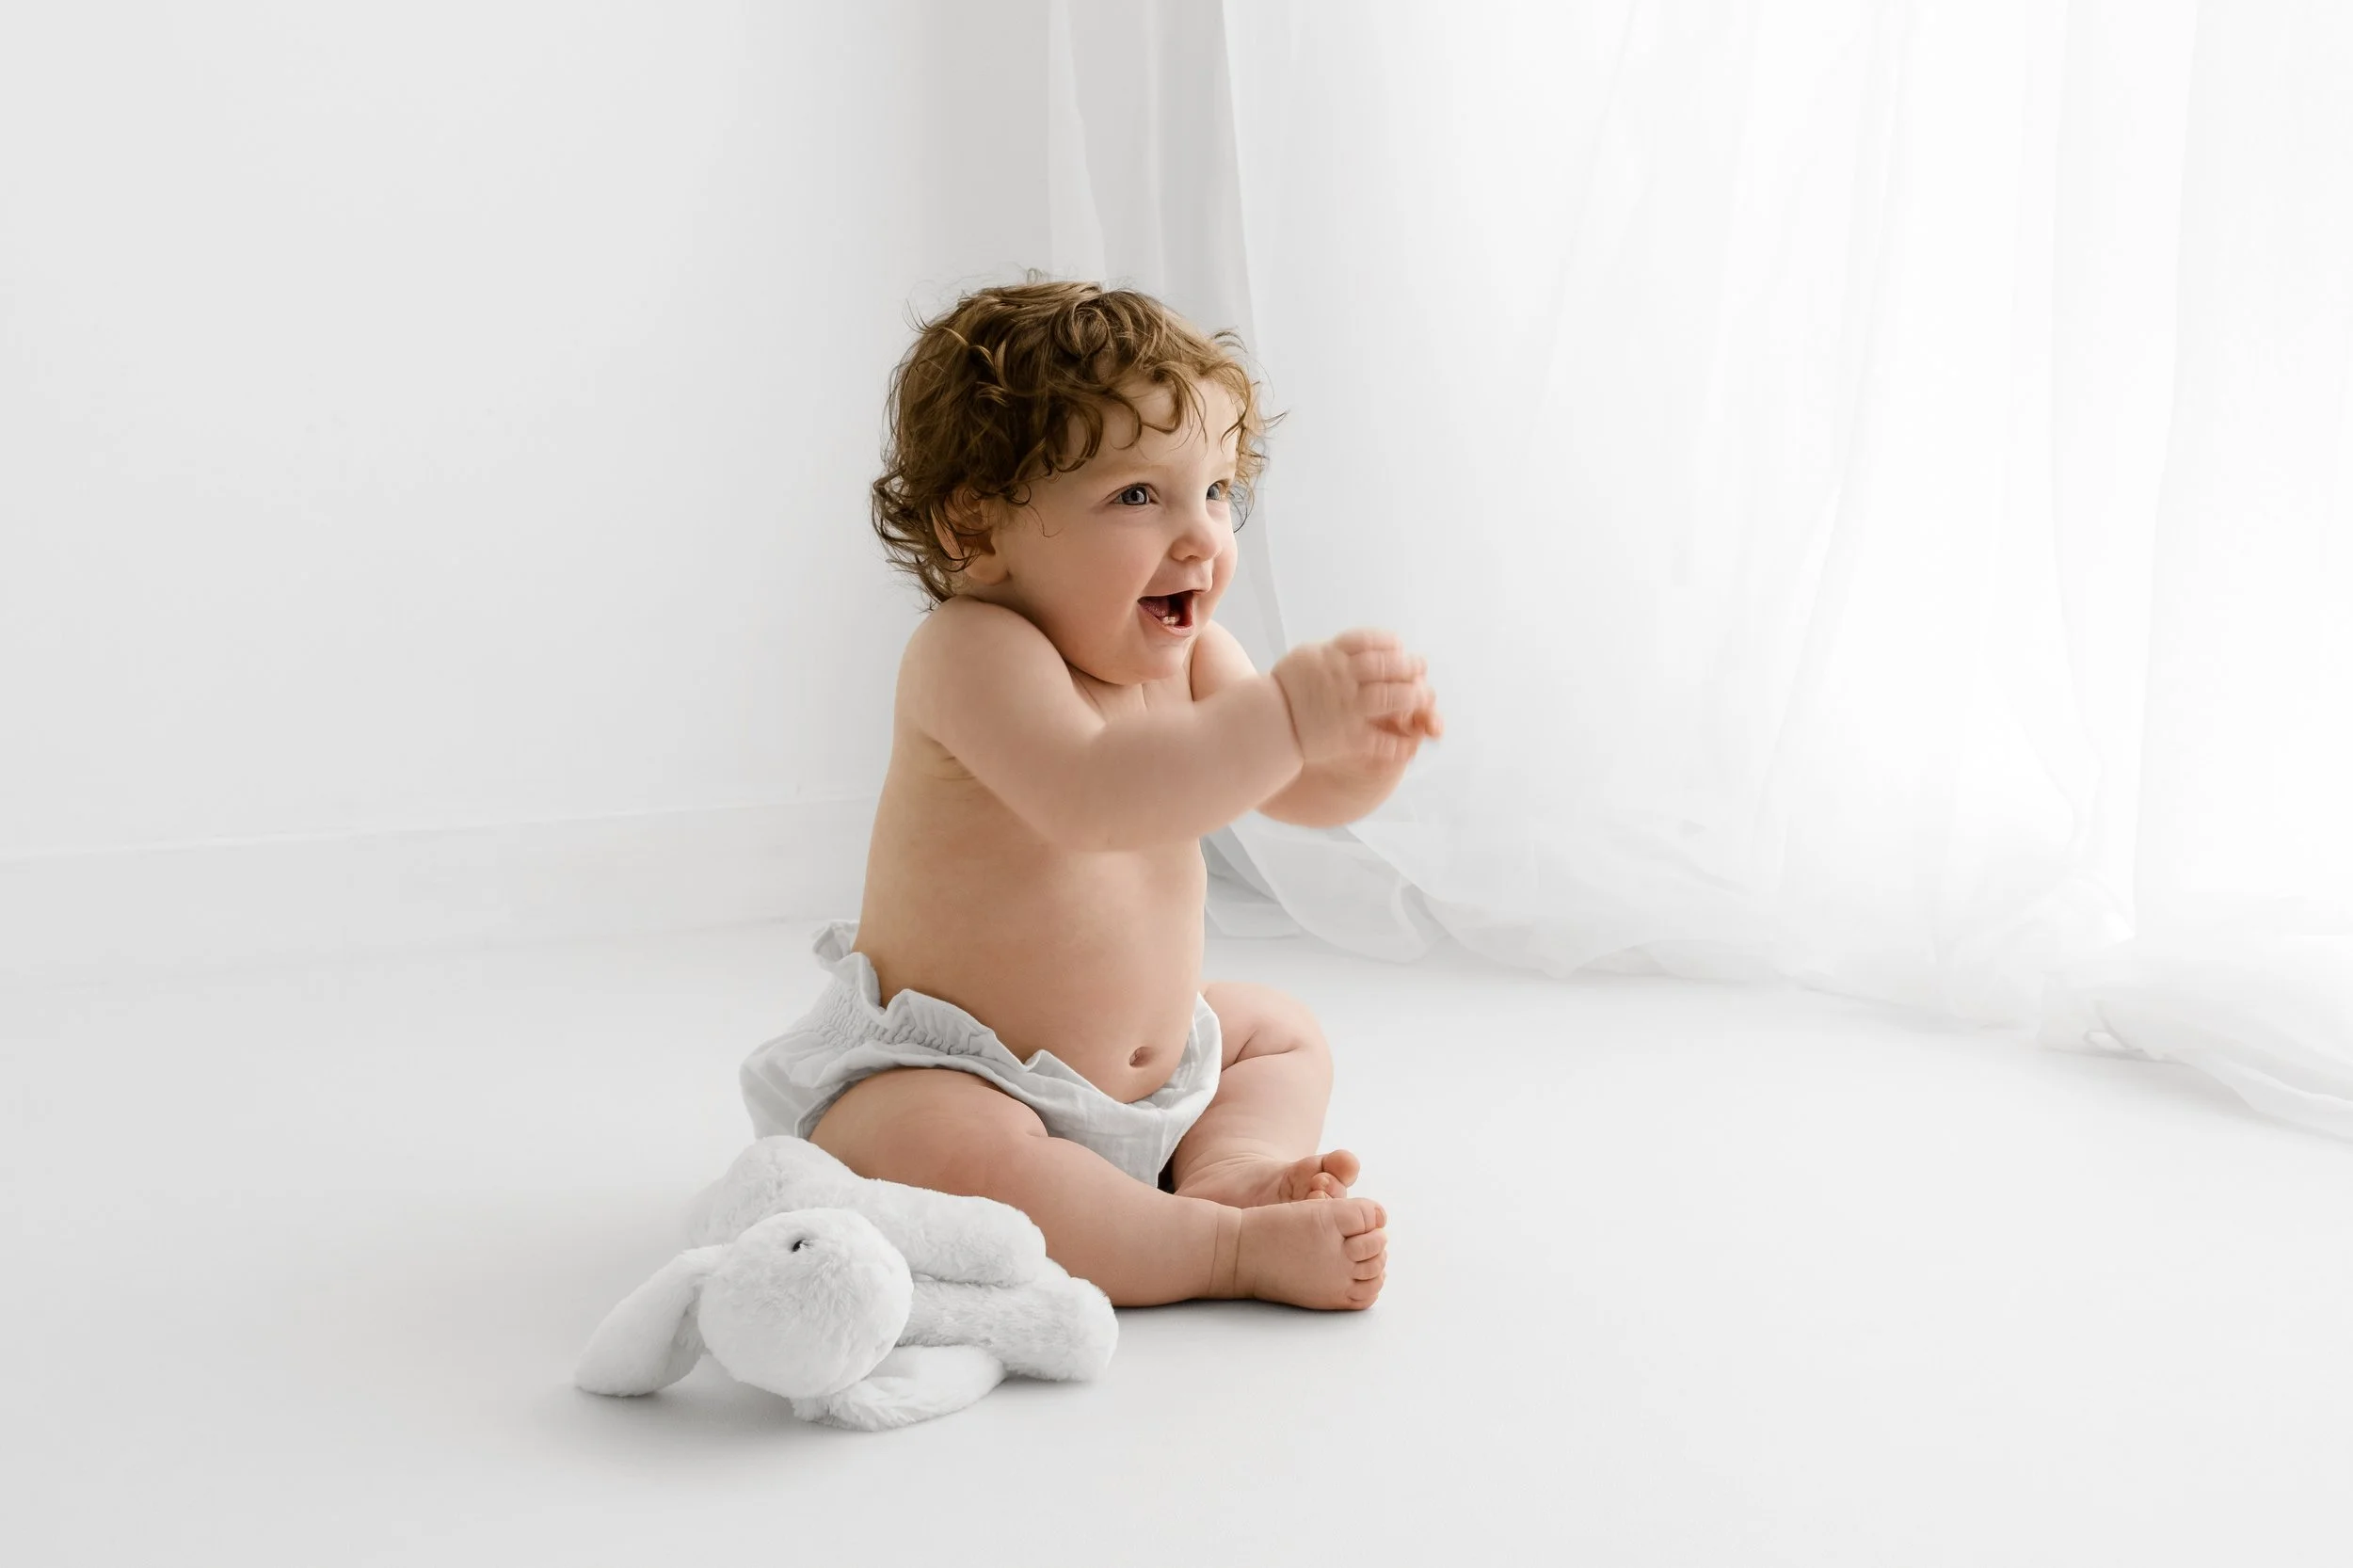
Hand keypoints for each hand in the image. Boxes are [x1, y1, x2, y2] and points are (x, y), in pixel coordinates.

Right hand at [1271, 629, 1441, 769]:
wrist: (1265, 724)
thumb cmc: (1283, 690)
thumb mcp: (1304, 658)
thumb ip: (1332, 652)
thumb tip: (1359, 646)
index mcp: (1330, 657)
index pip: (1369, 642)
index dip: (1390, 644)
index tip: (1400, 648)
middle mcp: (1341, 680)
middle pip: (1386, 667)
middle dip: (1409, 666)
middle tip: (1421, 668)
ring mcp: (1346, 709)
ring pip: (1391, 699)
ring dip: (1413, 697)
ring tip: (1425, 697)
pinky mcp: (1348, 738)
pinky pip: (1381, 741)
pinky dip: (1399, 744)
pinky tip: (1412, 743)